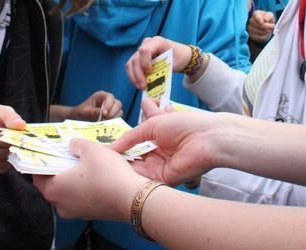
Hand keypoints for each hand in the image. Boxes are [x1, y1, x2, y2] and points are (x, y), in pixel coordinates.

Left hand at [33, 138, 145, 220]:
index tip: (49, 151)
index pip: (37, 174)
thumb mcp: (91, 149)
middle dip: (59, 168)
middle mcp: (60, 204)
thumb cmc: (107, 173)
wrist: (132, 198)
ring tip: (85, 161)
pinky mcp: (90, 214)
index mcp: (53, 189)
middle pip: (52, 183)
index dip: (42, 161)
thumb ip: (77, 144)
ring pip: (67, 191)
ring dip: (73, 177)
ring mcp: (75, 212)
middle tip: (68, 153)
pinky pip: (80, 197)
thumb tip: (72, 145)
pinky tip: (96, 174)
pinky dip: (83, 186)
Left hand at [68, 91, 122, 120]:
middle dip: (113, 112)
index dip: (109, 105)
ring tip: (105, 124)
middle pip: (118, 104)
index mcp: (101, 95)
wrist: (78, 118)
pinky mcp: (113, 115)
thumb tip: (103, 114)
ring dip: (114, 118)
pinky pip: (118, 118)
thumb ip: (93, 112)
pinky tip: (107, 126)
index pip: (110, 97)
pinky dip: (114, 122)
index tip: (104, 114)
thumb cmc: (80, 113)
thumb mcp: (85, 112)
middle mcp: (108, 100)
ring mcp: (112, 108)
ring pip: (119, 111)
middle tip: (105, 120)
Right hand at [111, 98, 228, 185]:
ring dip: (122, 166)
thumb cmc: (183, 125)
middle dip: (119, 156)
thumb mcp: (151, 125)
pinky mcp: (163, 179)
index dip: (121, 144)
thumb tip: (110, 147)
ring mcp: (160, 167)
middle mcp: (158, 153)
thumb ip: (130, 137)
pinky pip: (143, 178)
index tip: (102, 146)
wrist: (206, 138)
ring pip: (136, 169)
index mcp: (158, 137)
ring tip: (103, 162)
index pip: (135, 143)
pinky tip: (116, 171)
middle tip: (98, 156)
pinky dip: (131, 175)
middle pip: (134, 157)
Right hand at [125, 37, 188, 88]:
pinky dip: (133, 76)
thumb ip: (161, 70)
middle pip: (135, 58)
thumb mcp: (173, 63)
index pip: (144, 51)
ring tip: (140, 87)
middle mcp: (147, 43)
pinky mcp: (139, 56)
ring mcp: (141, 49)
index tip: (149, 72)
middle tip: (143, 87)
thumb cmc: (179, 58)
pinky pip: (131, 66)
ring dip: (133, 76)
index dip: (144, 63)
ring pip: (130, 63)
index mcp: (157, 42)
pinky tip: (139, 84)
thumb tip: (150, 82)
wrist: (181, 55)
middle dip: (138, 74)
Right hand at [247, 10, 275, 42]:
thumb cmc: (267, 19)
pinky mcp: (251, 35)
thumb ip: (268, 16)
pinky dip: (264, 36)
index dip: (258, 19)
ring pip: (258, 32)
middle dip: (267, 27)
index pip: (256, 16)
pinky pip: (258, 37)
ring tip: (269, 30)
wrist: (266, 26)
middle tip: (273, 26)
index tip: (262, 22)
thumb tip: (265, 20)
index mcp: (256, 14)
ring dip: (266, 32)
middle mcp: (251, 20)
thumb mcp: (270, 15)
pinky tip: (266, 34)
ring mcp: (250, 28)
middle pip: (258, 25)